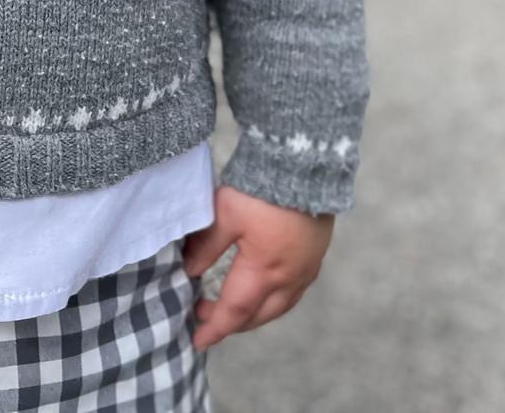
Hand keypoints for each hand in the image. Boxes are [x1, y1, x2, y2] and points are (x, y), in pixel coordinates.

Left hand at [182, 185, 333, 350]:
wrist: (304, 164)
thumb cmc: (262, 189)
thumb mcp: (224, 214)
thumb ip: (206, 246)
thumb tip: (189, 272)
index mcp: (265, 270)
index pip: (235, 310)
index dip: (215, 327)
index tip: (197, 340)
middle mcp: (290, 277)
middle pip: (259, 315)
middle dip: (232, 323)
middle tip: (205, 318)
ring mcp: (307, 269)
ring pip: (279, 306)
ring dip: (254, 314)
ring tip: (231, 310)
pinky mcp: (315, 256)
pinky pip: (293, 293)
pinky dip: (272, 301)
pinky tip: (262, 292)